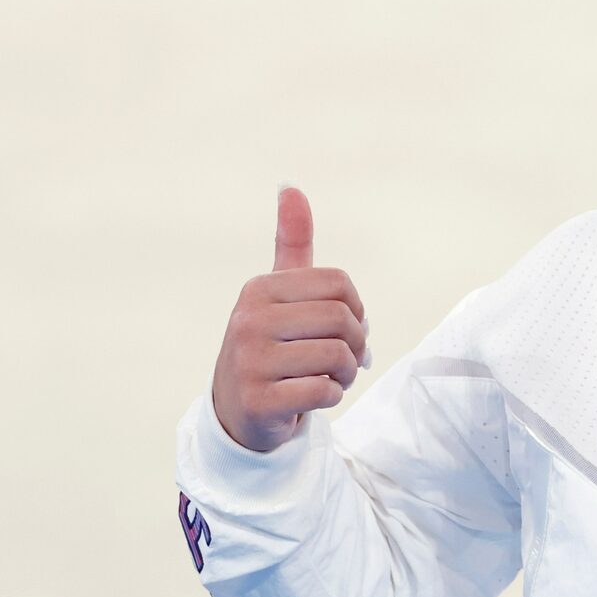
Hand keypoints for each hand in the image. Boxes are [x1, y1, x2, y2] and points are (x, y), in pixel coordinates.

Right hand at [209, 188, 369, 452]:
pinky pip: (326, 391)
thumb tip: (289, 185)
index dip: (356, 310)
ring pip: (339, 356)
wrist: (239, 411)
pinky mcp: (258, 400)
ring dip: (346, 374)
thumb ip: (291, 243)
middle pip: (343, 320)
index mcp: (259, 288)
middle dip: (356, 345)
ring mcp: (249, 361)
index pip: (340, 285)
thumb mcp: (280, 292)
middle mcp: (248, 319)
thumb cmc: (272, 344)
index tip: (344, 328)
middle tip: (342, 361)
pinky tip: (311, 398)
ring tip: (328, 378)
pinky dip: (331, 397)